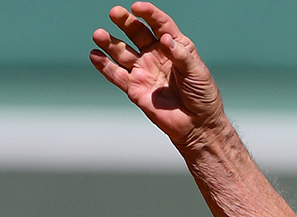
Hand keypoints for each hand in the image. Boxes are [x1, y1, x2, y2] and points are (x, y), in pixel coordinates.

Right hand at [90, 3, 224, 146]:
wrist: (197, 124)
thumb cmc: (202, 96)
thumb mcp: (197, 72)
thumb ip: (180, 55)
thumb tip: (165, 39)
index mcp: (175, 47)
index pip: (160, 25)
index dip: (149, 14)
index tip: (138, 7)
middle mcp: (157, 55)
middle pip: (137, 33)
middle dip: (126, 22)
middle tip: (115, 13)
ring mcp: (144, 70)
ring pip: (123, 52)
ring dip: (110, 43)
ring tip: (99, 34)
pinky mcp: (135, 88)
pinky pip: (116, 74)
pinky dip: (105, 65)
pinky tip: (95, 55)